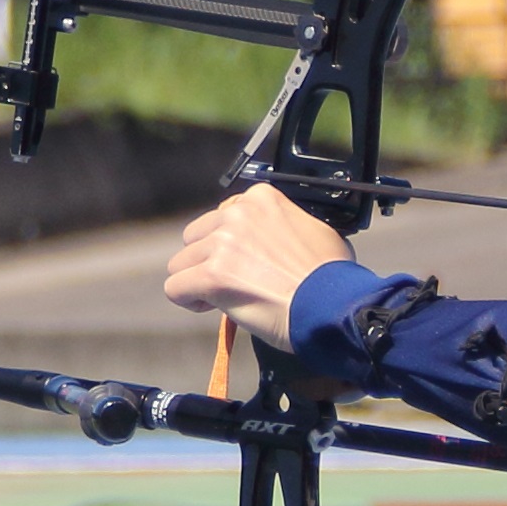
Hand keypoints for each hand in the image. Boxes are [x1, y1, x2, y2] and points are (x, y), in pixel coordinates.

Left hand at [164, 186, 353, 349]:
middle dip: (209, 261)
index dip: (229, 244)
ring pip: (181, 264)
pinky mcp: (211, 276)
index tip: (245, 263)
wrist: (331, 307)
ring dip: (198, 282)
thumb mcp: (313, 231)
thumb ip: (281, 226)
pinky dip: (189, 301)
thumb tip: (272, 242)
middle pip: (196, 238)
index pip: (222, 217)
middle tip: (234, 282)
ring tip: (226, 297)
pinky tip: (212, 306)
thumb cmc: (330, 278)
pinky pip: (175, 288)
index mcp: (261, 198)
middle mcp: (238, 214)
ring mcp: (222, 244)